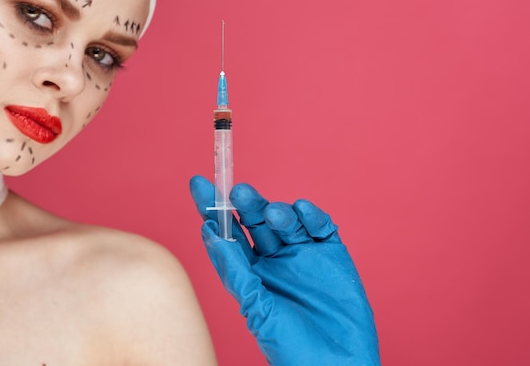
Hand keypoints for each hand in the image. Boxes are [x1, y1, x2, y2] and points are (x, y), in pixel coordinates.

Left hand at [189, 175, 379, 365]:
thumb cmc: (290, 347)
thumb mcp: (256, 308)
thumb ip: (235, 270)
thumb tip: (208, 233)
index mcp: (251, 272)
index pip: (227, 233)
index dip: (213, 208)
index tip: (198, 183)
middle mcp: (275, 259)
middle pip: (255, 221)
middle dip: (246, 204)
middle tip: (238, 191)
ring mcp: (304, 254)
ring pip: (286, 220)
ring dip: (277, 211)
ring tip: (272, 213)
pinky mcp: (331, 254)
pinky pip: (320, 227)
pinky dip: (311, 216)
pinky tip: (301, 210)